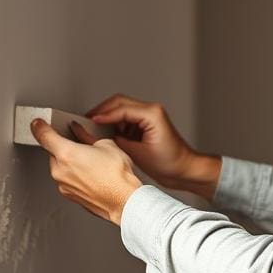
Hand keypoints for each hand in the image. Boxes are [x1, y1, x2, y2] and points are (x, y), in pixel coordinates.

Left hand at [30, 118, 142, 225]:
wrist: (124, 200)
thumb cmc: (118, 176)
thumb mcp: (106, 145)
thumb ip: (87, 136)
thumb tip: (80, 132)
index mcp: (67, 153)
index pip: (45, 136)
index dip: (39, 127)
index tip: (37, 124)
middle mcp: (60, 170)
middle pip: (53, 152)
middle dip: (64, 148)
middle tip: (82, 147)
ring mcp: (63, 185)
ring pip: (60, 167)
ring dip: (70, 163)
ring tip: (91, 164)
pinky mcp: (69, 195)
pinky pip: (66, 180)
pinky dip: (74, 175)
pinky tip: (91, 175)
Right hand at [84, 93, 199, 188]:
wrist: (185, 170)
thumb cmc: (170, 163)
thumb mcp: (138, 154)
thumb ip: (117, 142)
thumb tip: (100, 137)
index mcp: (152, 114)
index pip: (121, 108)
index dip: (103, 115)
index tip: (89, 121)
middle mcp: (151, 110)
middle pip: (119, 102)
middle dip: (102, 111)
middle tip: (86, 122)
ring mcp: (149, 116)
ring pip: (121, 108)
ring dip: (108, 117)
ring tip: (94, 129)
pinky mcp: (147, 124)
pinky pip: (126, 118)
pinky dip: (115, 124)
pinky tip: (107, 134)